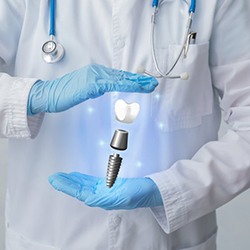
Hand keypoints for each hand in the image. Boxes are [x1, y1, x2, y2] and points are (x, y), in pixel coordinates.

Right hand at [27, 64, 157, 114]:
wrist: (50, 94)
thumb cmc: (66, 93)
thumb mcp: (85, 89)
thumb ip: (97, 87)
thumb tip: (106, 90)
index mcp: (97, 73)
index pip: (118, 76)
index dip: (133, 79)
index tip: (144, 82)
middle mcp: (97, 72)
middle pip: (122, 76)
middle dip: (139, 80)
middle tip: (153, 83)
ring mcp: (94, 76)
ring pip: (120, 79)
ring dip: (136, 82)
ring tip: (149, 85)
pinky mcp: (91, 83)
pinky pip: (112, 85)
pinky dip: (125, 85)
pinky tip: (135, 87)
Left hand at [48, 172, 162, 209]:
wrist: (152, 190)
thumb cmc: (141, 193)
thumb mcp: (124, 196)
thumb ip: (107, 198)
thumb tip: (89, 199)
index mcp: (104, 199)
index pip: (81, 193)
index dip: (68, 187)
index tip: (56, 181)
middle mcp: (103, 196)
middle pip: (80, 190)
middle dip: (66, 184)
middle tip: (53, 177)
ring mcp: (106, 190)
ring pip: (85, 186)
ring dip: (73, 181)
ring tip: (62, 176)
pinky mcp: (110, 185)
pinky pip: (93, 182)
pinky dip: (83, 179)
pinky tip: (78, 176)